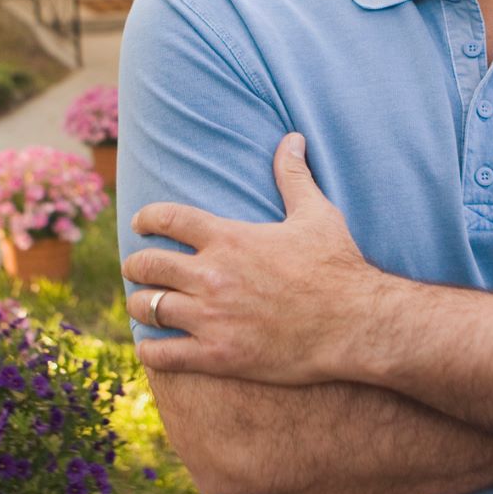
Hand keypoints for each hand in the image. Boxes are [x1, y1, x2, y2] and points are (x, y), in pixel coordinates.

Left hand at [122, 133, 385, 384]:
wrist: (356, 324)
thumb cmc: (337, 267)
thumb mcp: (317, 214)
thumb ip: (294, 175)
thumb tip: (293, 138)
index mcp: (229, 237)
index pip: (167, 218)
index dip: (147, 219)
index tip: (140, 223)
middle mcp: (212, 275)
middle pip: (147, 263)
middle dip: (137, 265)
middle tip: (136, 268)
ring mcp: (212, 317)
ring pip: (148, 308)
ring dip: (140, 304)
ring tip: (143, 305)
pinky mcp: (218, 355)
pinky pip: (163, 354)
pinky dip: (150, 349)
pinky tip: (152, 346)